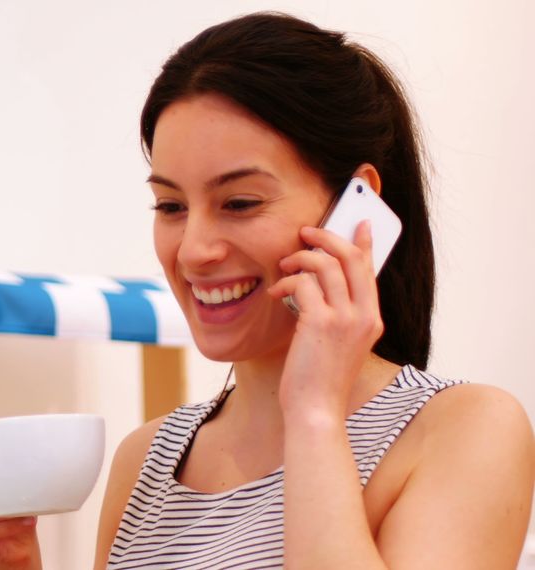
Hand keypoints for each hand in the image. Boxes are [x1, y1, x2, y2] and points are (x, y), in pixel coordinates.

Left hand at [266, 222, 383, 419]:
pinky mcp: (322, 323)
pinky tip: (275, 293)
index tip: (360, 222)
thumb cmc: (319, 380)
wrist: (317, 410)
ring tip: (284, 265)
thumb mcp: (337, 344)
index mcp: (372, 320)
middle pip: (351, 258)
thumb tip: (316, 286)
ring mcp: (346, 319)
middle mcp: (365, 316)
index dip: (364, 243)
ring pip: (327, 265)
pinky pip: (304, 284)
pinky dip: (286, 282)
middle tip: (306, 233)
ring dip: (301, 258)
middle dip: (327, 238)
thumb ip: (336, 315)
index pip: (370, 271)